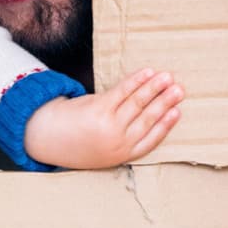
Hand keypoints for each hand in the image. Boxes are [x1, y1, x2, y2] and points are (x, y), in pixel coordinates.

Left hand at [23, 69, 183, 169]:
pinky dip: (136, 81)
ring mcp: (108, 126)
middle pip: (148, 119)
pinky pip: (122, 92)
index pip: (151, 139)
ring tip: (168, 77)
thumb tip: (150, 115)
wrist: (47, 138)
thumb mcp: (103, 151)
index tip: (178, 111)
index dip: (166, 125)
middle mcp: (117, 142)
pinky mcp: (98, 109)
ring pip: (138, 104)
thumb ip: (124, 138)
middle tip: (180, 90)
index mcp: (122, 155)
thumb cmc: (79, 142)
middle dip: (166, 103)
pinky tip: (147, 73)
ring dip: (155, 88)